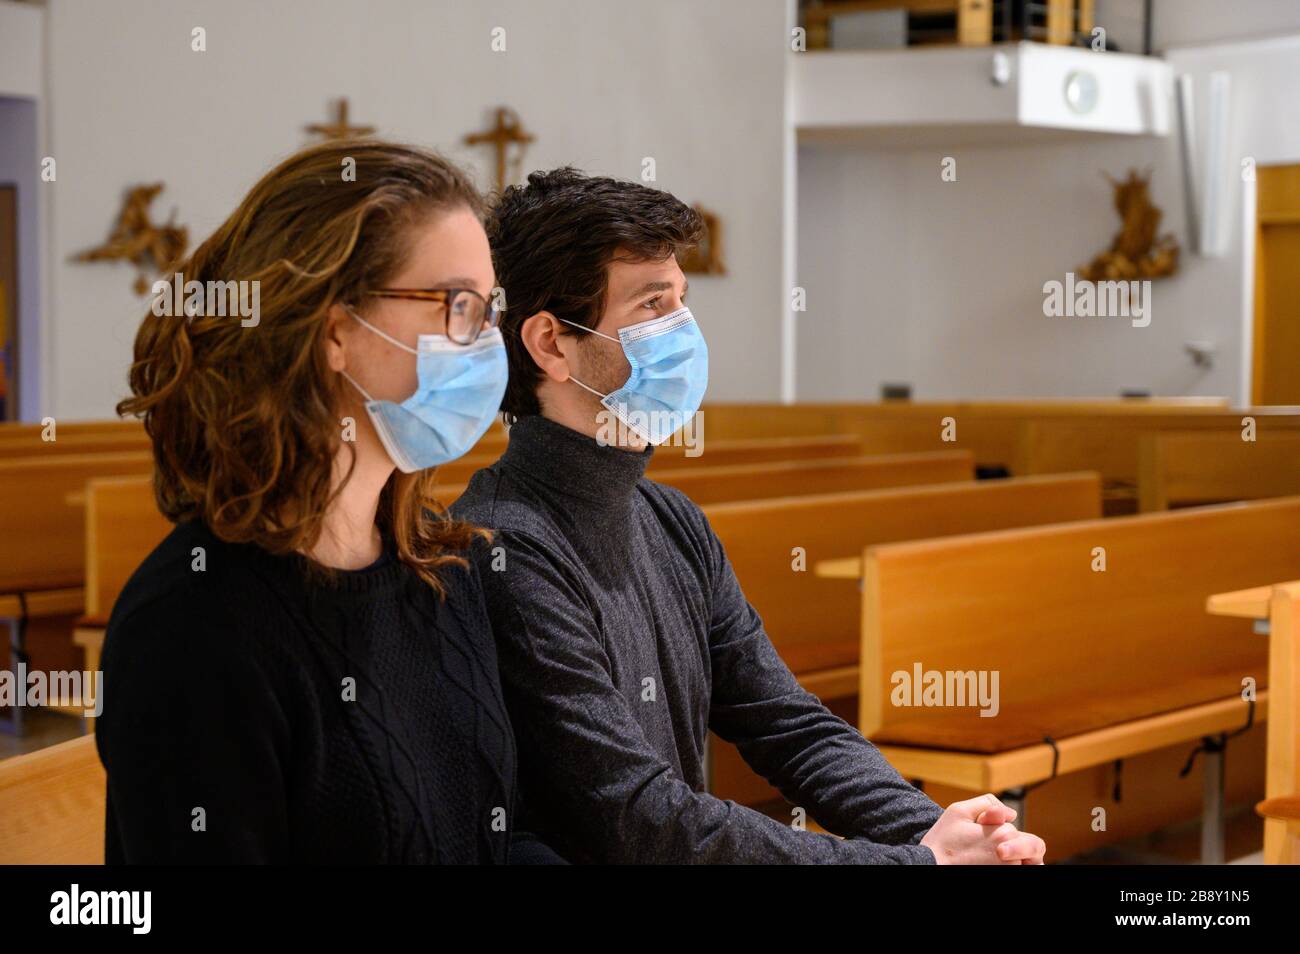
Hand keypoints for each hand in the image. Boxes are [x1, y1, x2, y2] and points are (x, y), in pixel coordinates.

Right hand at [919, 793, 1046, 864]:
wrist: (929, 867)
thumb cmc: (942, 842)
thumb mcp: (959, 810)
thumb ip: (987, 803)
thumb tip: (1010, 813)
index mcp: (1002, 834)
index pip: (1008, 826)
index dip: (990, 826)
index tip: (974, 832)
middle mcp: (1010, 856)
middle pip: (1013, 842)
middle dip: (996, 841)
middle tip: (973, 846)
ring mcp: (1006, 871)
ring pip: (1012, 859)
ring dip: (999, 856)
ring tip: (976, 857)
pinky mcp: (1001, 878)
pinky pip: (1007, 869)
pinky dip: (996, 865)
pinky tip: (979, 863)